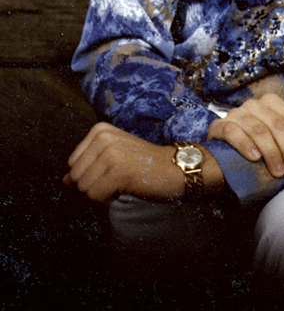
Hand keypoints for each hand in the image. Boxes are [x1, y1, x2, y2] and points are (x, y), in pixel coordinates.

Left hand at [63, 122, 183, 203]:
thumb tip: (63, 182)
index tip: (113, 169)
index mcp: (100, 130)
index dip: (90, 174)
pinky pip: (95, 196)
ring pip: (84, 188)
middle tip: (118, 178)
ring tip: (123, 182)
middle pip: (76, 177)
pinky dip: (108, 199)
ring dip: (102, 193)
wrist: (174, 167)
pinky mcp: (117, 172)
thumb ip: (88, 163)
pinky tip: (125, 188)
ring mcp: (110, 154)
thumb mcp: (113, 153)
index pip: (72, 163)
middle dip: (94, 185)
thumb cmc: (144, 163)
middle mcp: (103, 138)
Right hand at [206, 93, 283, 177]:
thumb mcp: (280, 128)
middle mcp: (254, 104)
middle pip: (278, 124)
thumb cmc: (258, 140)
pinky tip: (255, 158)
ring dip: (271, 153)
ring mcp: (236, 113)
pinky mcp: (220, 126)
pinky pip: (234, 133)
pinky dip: (246, 145)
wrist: (223, 153)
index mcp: (271, 101)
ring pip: (259, 130)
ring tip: (278, 171)